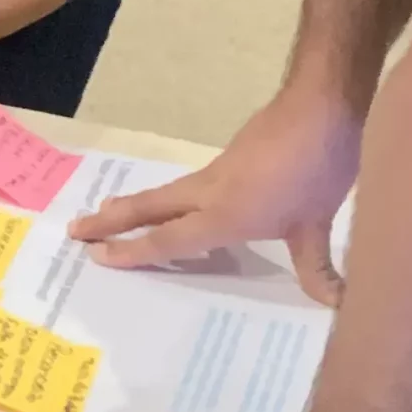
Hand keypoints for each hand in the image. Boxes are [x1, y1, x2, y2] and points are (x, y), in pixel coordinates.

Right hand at [71, 86, 361, 302]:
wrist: (321, 105)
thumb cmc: (316, 168)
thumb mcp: (317, 224)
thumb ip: (317, 267)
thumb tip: (336, 306)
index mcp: (224, 214)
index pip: (169, 239)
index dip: (133, 250)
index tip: (97, 256)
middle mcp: (210, 193)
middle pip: (151, 208)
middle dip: (112, 220)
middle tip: (75, 230)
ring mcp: (218, 172)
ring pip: (167, 195)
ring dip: (135, 207)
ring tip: (108, 215)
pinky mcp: (231, 159)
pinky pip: (189, 187)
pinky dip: (168, 201)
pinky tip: (177, 207)